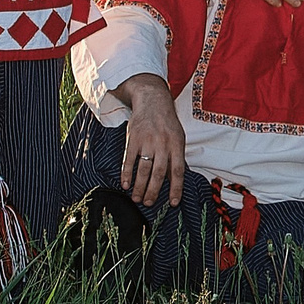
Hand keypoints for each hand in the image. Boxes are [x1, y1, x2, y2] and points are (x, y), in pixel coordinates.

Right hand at [115, 74, 185, 207]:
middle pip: (159, 173)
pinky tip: (125, 184)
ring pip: (144, 169)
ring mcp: (147, 141)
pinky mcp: (133, 138)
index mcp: (177, 144)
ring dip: (139, 186)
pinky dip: (126, 173)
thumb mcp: (178, 137)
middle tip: (148, 203)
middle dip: (153, 191)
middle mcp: (163, 143)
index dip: (176, 188)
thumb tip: (174, 181)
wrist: (152, 100)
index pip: (178, 171)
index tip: (173, 203)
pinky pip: (129, 159)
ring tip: (136, 198)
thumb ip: (176, 157)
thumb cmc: (167, 122)